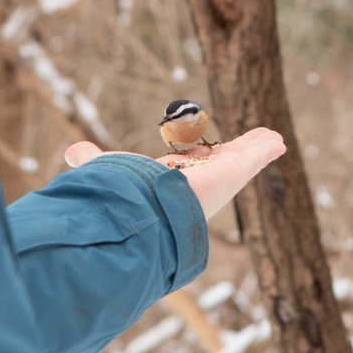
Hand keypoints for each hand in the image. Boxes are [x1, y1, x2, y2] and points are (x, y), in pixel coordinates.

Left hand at [64, 127, 286, 219]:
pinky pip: (258, 156)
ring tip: (272, 137)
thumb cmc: (129, 195)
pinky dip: (268, 148)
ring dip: (256, 148)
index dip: (198, 156)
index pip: (191, 167)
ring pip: (243, 160)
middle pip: (222, 163)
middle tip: (249, 141)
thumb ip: (94, 161)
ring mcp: (222, 177)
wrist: (150, 214)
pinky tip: (280, 141)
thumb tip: (73, 154)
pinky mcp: (237, 169)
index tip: (202, 149)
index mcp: (175, 183)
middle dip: (235, 152)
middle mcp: (201, 183)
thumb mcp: (109, 169)